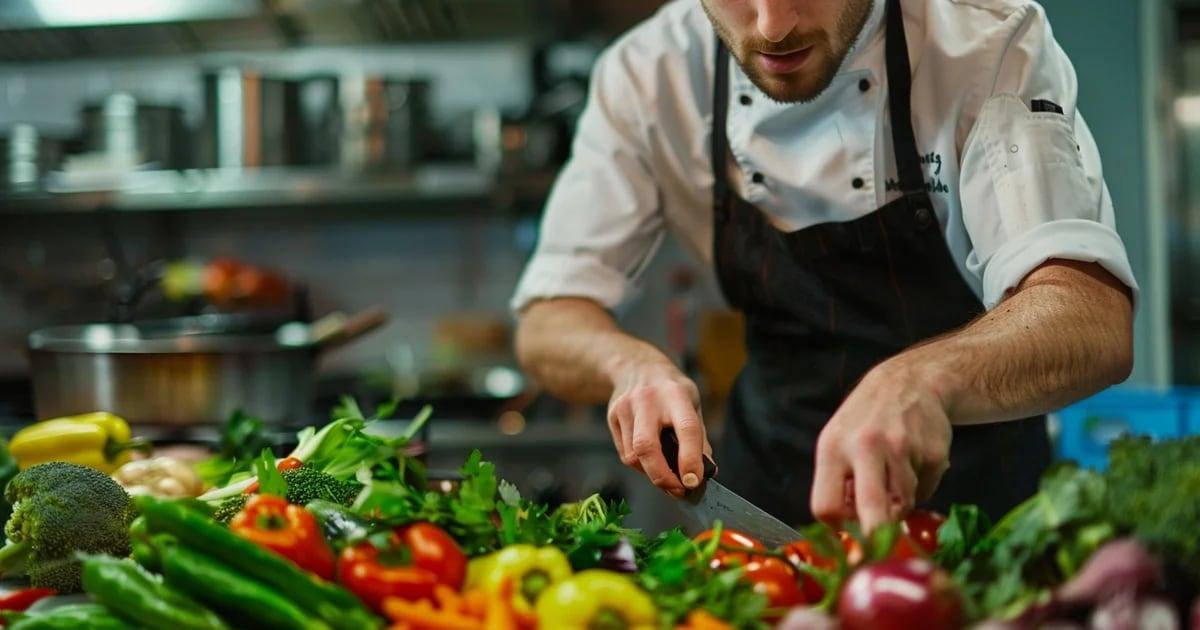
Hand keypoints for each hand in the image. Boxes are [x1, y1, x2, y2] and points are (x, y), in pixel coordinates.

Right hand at [607, 359, 711, 496]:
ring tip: (667, 477)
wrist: (635, 366)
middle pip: (647, 447)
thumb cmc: (671, 389)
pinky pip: (626, 453)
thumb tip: (706, 471)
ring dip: (652, 474)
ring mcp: (626, 408)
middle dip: (662, 476)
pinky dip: (641, 465)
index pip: (686, 429)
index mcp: (676, 394)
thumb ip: (699, 437)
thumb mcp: (692, 403)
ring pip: (634, 456)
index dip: (690, 459)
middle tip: (678, 491)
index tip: (694, 481)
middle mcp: (648, 399)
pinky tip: (651, 461)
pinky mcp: (612, 417)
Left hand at [810, 359, 951, 532]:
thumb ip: (836, 482)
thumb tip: (847, 530)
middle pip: (871, 511)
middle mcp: (866, 447)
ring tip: (894, 474)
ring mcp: (903, 450)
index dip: (837, 526)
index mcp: (833, 448)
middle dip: (875, 535)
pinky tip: (914, 462)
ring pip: (902, 505)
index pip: (825, 505)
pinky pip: (926, 492)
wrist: (910, 382)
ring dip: (899, 502)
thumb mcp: (837, 441)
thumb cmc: (865, 420)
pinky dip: (920, 487)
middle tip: (877, 541)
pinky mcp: (933, 454)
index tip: (846, 529)